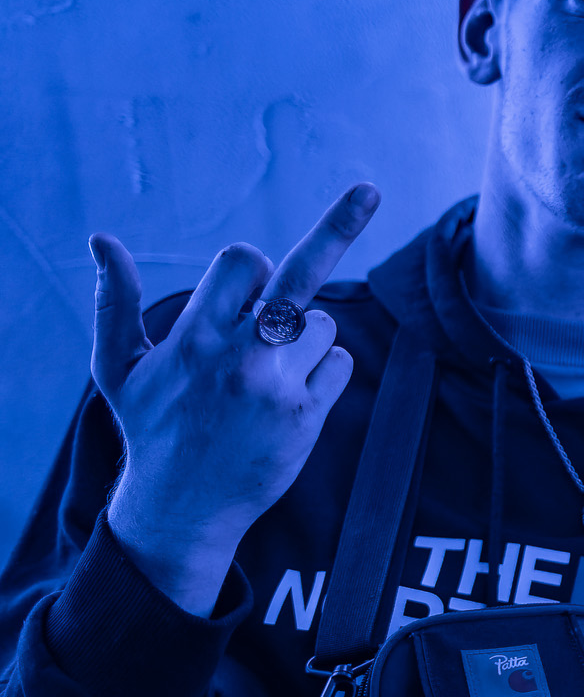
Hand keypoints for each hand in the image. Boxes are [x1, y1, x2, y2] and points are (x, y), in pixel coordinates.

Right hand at [95, 184, 380, 615]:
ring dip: (304, 338)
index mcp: (194, 337)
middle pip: (298, 274)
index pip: (243, 263)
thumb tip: (101, 240)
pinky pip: (341, 363)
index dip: (249, 266)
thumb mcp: (118, 367)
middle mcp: (240, 356)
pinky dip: (325, 370)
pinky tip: (291, 396)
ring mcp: (278, 386)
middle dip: (335, 227)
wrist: (184, 506)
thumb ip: (114, 302)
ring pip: (322, 324)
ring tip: (267, 374)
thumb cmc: (151, 427)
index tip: (249, 278)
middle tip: (369, 190)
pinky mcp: (308, 416)